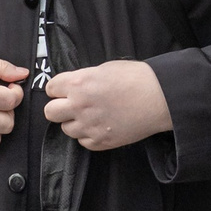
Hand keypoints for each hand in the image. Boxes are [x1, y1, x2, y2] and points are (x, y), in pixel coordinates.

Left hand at [43, 60, 172, 151]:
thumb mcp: (104, 68)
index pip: (50, 88)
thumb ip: (84, 78)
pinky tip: (100, 126)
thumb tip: (74, 86)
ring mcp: (89, 126)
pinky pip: (83, 142)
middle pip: (50, 112)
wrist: (159, 98)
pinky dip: (88, 135)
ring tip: (90, 116)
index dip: (58, 88)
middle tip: (71, 105)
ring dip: (74, 122)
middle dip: (58, 107)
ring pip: (66, 129)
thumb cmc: (136, 78)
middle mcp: (79, 106)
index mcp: (79, 83)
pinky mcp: (101, 142)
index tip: (64, 90)